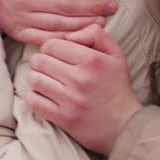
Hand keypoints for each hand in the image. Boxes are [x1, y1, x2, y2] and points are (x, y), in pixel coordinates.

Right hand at [0, 0, 118, 45]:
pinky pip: (46, 39)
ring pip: (59, 25)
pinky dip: (66, 39)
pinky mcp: (17, 31)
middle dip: (94, 7)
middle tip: (113, 6)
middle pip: (67, 7)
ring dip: (85, 24)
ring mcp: (19, 17)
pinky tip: (82, 34)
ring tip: (103, 20)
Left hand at [26, 23, 140, 154]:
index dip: (51, 48)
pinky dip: (34, 97)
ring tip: (47, 82)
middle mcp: (80, 78)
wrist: (125, 125)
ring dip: (37, 79)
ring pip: (34, 79)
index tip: (57, 55)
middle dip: (41, 62)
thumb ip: (95, 34)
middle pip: (39, 60)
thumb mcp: (115, 54)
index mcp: (91, 60)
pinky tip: (44, 96)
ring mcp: (70, 100)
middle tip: (49, 68)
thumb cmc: (117, 86)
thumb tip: (69, 35)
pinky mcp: (63, 118)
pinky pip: (33, 101)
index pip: (51, 44)